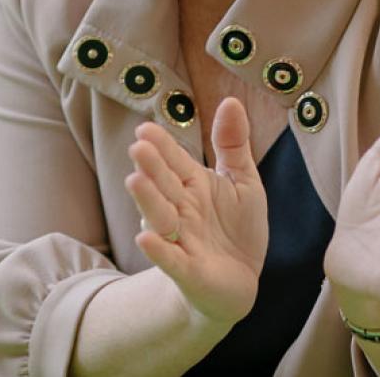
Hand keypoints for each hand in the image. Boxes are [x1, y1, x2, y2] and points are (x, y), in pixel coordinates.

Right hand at [125, 97, 267, 324]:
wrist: (240, 279)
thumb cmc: (237, 227)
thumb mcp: (243, 180)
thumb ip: (233, 144)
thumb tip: (231, 100)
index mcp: (193, 183)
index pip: (175, 161)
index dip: (162, 145)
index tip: (145, 127)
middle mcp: (181, 208)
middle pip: (163, 184)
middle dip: (151, 167)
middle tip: (138, 147)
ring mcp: (182, 239)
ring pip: (161, 216)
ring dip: (148, 200)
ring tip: (135, 181)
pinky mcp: (188, 270)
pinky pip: (171, 258)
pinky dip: (158, 249)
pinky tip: (146, 236)